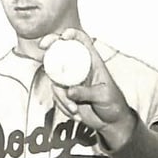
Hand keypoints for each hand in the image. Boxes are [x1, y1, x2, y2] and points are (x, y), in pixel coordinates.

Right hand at [38, 29, 135, 147]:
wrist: (110, 122)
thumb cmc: (113, 103)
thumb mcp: (103, 96)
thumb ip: (86, 93)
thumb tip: (69, 91)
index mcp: (92, 62)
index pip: (82, 42)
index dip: (73, 35)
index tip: (64, 37)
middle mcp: (79, 68)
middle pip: (61, 52)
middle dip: (50, 46)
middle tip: (44, 46)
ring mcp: (70, 80)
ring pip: (55, 79)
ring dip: (61, 97)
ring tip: (74, 109)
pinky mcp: (65, 93)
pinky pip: (57, 96)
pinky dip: (63, 107)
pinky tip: (76, 115)